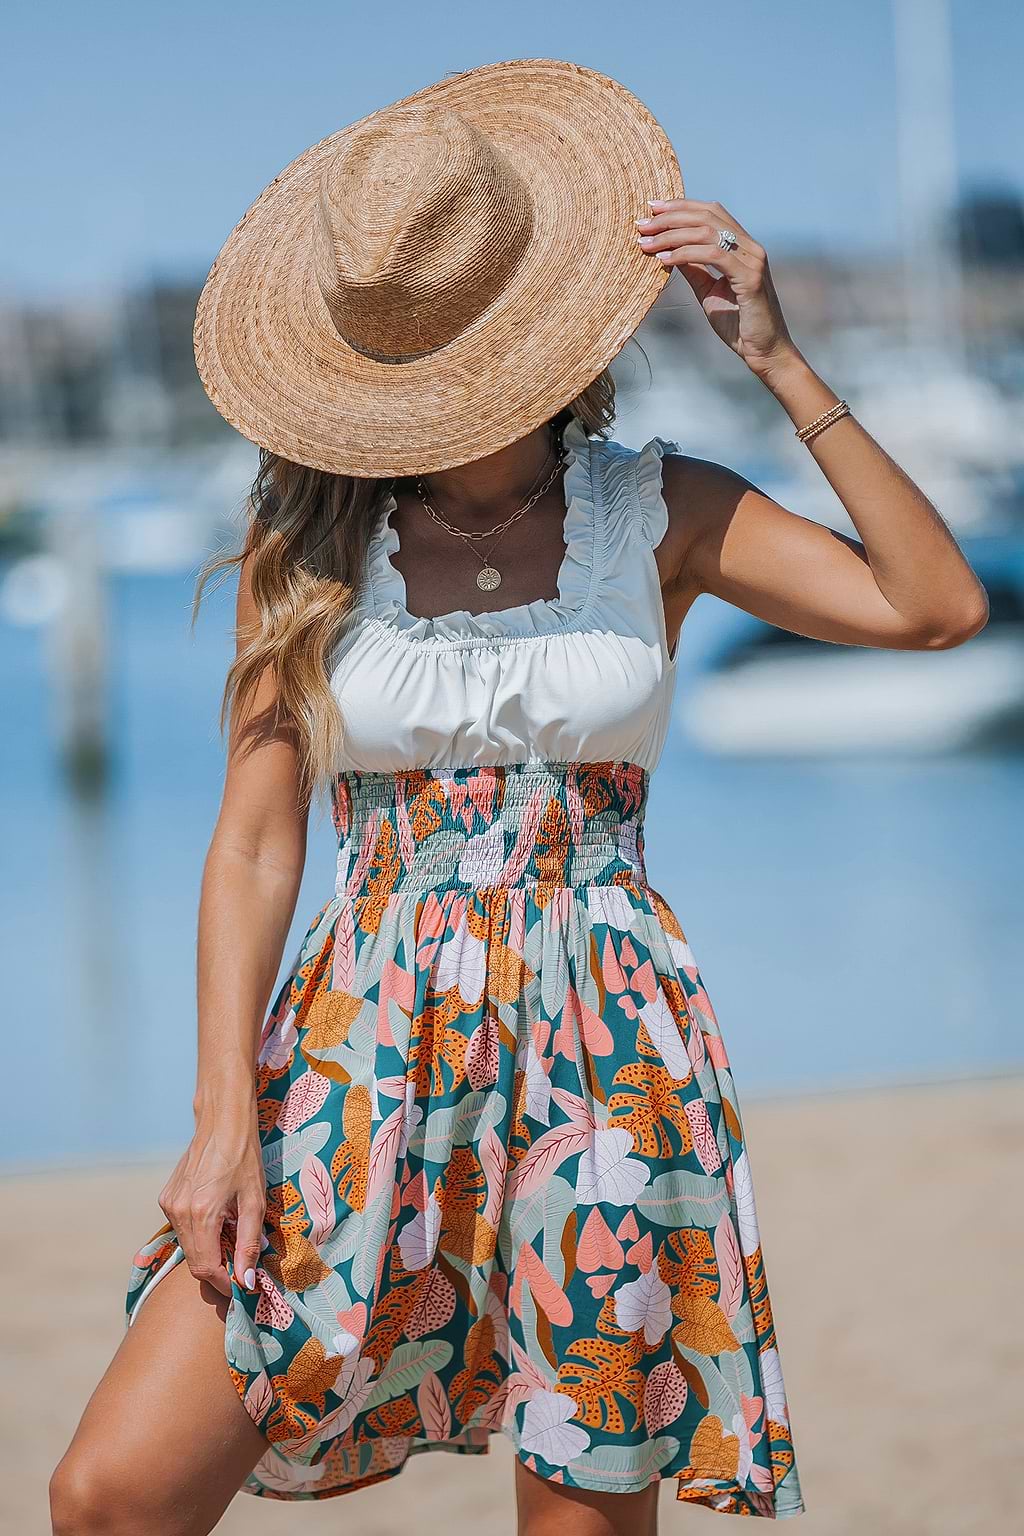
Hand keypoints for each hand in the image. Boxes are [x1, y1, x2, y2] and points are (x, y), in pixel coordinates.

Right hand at [158, 1105, 265, 1298]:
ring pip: (187, 1246)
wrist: (223, 1123)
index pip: (205, 1268)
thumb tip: (246, 1280)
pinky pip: (182, 1228)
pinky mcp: (166, 1198)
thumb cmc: (244, 1159)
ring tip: (231, 1234)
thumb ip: (248, 1244)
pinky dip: (199, 1233)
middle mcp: (178, 1212)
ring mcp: (169, 1204)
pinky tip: (217, 1219)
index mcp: (201, 1214)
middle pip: (194, 1260)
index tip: (240, 1285)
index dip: (223, 1282)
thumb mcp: (254, 1203)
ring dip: (208, 1250)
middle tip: (240, 1265)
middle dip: (217, 1269)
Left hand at [636, 198, 797, 378]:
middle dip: (671, 217)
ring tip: (647, 243)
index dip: (681, 206)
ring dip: (672, 235)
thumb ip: (694, 268)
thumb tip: (669, 250)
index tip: (652, 209)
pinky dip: (686, 254)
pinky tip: (664, 261)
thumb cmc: (738, 324)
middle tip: (642, 225)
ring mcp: (753, 260)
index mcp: (742, 246)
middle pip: (707, 216)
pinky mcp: (750, 277)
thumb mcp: (709, 291)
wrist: (763, 351)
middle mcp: (750, 247)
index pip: (710, 212)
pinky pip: (714, 256)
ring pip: (708, 232)